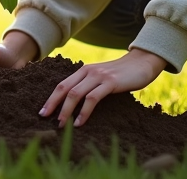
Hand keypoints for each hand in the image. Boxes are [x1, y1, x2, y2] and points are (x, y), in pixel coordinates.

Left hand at [39, 49, 167, 126]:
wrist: (143, 62)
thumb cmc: (123, 74)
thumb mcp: (102, 78)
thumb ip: (91, 86)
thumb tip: (78, 104)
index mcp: (84, 71)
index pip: (62, 84)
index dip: (51, 98)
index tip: (43, 111)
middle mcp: (88, 71)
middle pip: (64, 88)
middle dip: (53, 104)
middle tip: (44, 118)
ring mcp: (99, 76)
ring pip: (75, 93)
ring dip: (66, 110)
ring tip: (60, 124)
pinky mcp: (110, 82)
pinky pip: (92, 98)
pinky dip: (84, 111)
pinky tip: (79, 122)